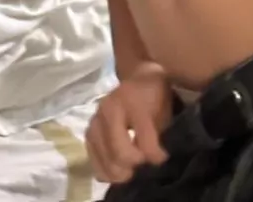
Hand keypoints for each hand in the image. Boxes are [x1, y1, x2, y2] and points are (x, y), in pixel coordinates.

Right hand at [85, 63, 172, 183]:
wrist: (138, 79)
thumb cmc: (154, 96)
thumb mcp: (163, 111)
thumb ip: (158, 134)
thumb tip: (153, 160)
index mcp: (130, 101)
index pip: (143, 139)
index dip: (156, 155)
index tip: (163, 157)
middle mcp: (108, 109)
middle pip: (118, 152)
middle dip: (134, 165)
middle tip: (144, 165)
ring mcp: (95, 120)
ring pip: (104, 159)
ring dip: (119, 172)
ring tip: (132, 171)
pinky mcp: (89, 132)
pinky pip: (93, 159)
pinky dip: (105, 170)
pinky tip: (118, 170)